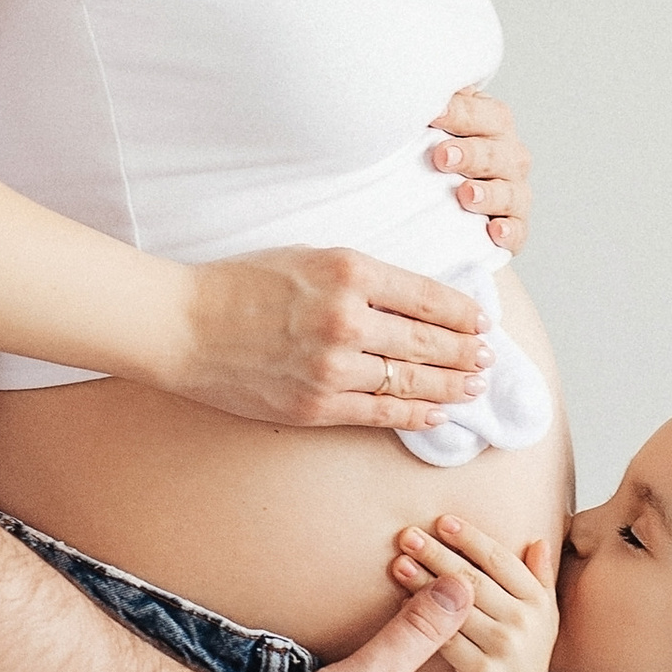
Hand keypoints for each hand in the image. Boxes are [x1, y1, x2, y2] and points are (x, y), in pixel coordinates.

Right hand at [171, 249, 495, 430]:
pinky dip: (414, 415)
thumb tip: (417, 300)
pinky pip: (379, 414)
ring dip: (450, 385)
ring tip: (473, 387)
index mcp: (349, 271)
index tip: (482, 321)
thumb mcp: (309, 256)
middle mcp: (347, 319)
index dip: (464, 313)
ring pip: (410, 380)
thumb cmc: (242, 284)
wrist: (183, 325)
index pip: (429, 296)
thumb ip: (364, 277)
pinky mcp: (315, 405)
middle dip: (466, 352)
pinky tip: (436, 413)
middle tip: (488, 358)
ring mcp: (332, 367)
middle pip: (427, 340)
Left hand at [389, 518, 557, 671]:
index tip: (442, 521)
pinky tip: (402, 601)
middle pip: (475, 578)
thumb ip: (540, 580)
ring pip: (456, 605)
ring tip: (398, 562)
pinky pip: (444, 636)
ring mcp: (506, 648)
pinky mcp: (482, 671)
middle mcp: (528, 623)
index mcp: (540, 604)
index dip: (471, 538)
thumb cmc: (517, 665)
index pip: (501, 560)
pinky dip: (421, 616)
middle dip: (438, 553)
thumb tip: (537, 540)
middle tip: (408, 535)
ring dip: (423, 581)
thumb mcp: (541, 622)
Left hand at [430, 85, 532, 256]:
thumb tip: (413, 82)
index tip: (432, 115)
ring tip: (466, 195)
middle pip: (497, 153)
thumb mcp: (436, 124)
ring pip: (510, 192)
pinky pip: (518, 231)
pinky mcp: (514, 228)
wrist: (449, 198)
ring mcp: (514, 192)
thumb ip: (436, 104)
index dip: (459, 115)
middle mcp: (509, 156)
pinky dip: (509, 232)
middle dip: (470, 155)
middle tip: (442, 157)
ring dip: (489, 194)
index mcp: (493, 124)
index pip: (484, 115)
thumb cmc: (441, 151)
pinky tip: (495, 232)